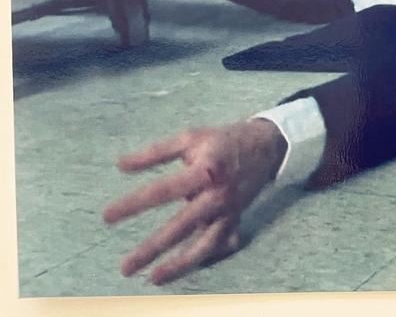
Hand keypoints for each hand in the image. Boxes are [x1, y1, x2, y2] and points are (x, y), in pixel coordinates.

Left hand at [103, 119, 286, 284]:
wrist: (266, 146)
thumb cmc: (223, 140)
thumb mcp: (190, 138)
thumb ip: (155, 153)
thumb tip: (120, 165)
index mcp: (204, 171)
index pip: (163, 191)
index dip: (134, 204)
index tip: (107, 217)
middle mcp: (217, 196)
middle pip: (181, 227)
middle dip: (153, 249)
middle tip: (125, 267)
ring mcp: (228, 212)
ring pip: (204, 246)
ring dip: (179, 265)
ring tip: (153, 279)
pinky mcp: (236, 220)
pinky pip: (219, 246)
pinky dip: (204, 260)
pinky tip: (182, 269)